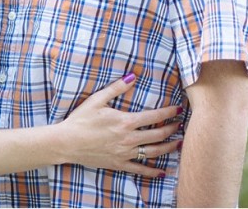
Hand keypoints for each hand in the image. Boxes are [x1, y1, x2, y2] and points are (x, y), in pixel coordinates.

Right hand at [59, 74, 181, 177]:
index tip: (179, 109)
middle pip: (158, 135)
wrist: (67, 143)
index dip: (169, 112)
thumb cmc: (81, 120)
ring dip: (168, 148)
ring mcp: (125, 153)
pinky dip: (153, 171)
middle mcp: (129, 139)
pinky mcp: (118, 164)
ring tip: (179, 144)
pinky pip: (139, 169)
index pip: (154, 116)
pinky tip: (162, 171)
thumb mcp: (97, 99)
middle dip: (172, 129)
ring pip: (153, 152)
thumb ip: (116, 87)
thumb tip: (132, 76)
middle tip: (181, 125)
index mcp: (126, 121)